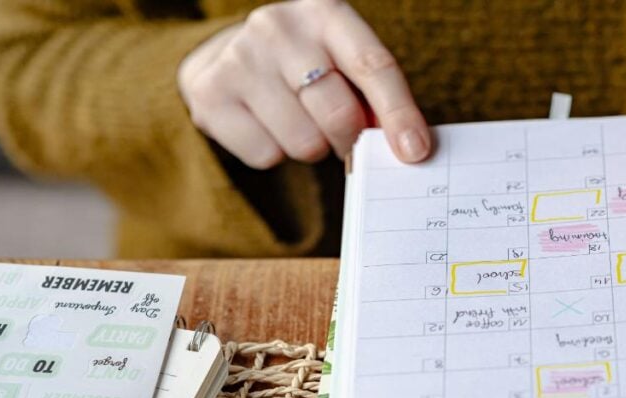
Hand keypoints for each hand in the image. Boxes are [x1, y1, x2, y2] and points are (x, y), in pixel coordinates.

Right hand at [177, 0, 429, 168]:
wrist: (226, 58)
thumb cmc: (304, 66)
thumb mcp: (343, 63)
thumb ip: (376, 98)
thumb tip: (409, 147)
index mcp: (325, 13)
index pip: (372, 65)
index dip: (399, 112)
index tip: (416, 151)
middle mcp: (278, 28)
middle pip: (339, 114)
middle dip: (349, 139)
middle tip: (343, 136)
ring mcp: (240, 59)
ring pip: (304, 143)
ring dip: (311, 147)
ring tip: (297, 120)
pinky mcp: (210, 94)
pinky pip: (267, 156)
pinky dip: (274, 153)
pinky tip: (266, 124)